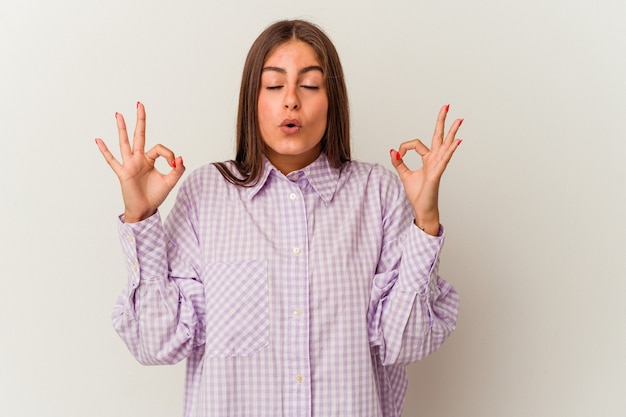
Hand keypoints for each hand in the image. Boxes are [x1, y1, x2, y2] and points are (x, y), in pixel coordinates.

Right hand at [95, 102, 184, 222]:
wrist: (144, 210)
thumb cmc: (155, 195)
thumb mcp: (170, 181)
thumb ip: (177, 169)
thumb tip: (180, 158)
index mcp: (150, 159)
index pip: (159, 148)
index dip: (169, 154)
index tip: (174, 164)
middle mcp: (139, 159)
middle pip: (140, 135)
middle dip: (140, 120)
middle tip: (140, 104)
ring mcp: (129, 164)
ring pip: (125, 143)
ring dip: (122, 129)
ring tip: (119, 115)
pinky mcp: (123, 173)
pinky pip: (112, 161)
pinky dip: (105, 151)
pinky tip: (98, 140)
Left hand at [390, 104, 461, 234]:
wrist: (423, 209)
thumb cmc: (418, 194)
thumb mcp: (403, 175)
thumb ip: (398, 162)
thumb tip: (393, 150)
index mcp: (427, 159)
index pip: (416, 144)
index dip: (404, 147)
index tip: (398, 155)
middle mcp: (434, 159)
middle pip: (438, 136)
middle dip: (442, 121)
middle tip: (447, 106)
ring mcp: (437, 165)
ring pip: (445, 145)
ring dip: (452, 132)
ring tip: (459, 119)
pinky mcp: (437, 173)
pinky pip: (444, 159)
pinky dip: (450, 150)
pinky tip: (457, 142)